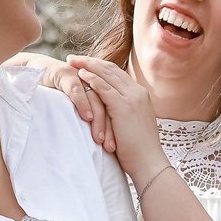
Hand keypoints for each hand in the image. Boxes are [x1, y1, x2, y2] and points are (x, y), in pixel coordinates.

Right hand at [8, 52, 117, 153]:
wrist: (33, 71)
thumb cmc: (55, 94)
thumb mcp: (74, 108)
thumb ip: (87, 118)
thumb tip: (100, 144)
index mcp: (101, 89)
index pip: (115, 110)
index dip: (118, 129)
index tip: (120, 150)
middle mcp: (94, 82)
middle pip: (109, 106)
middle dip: (111, 128)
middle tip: (110, 148)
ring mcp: (81, 77)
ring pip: (95, 99)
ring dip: (98, 119)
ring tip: (99, 138)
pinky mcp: (65, 74)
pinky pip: (77, 89)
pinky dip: (83, 103)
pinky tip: (86, 117)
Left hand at [68, 55, 166, 181]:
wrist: (149, 163)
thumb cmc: (139, 152)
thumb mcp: (132, 126)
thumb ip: (123, 114)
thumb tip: (109, 114)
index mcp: (141, 96)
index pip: (118, 74)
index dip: (100, 67)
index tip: (85, 64)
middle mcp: (138, 93)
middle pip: (111, 69)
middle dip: (90, 61)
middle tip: (73, 57)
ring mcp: (132, 98)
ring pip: (107, 75)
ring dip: (88, 66)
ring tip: (71, 62)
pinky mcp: (124, 107)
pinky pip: (105, 88)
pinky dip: (92, 80)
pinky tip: (80, 76)